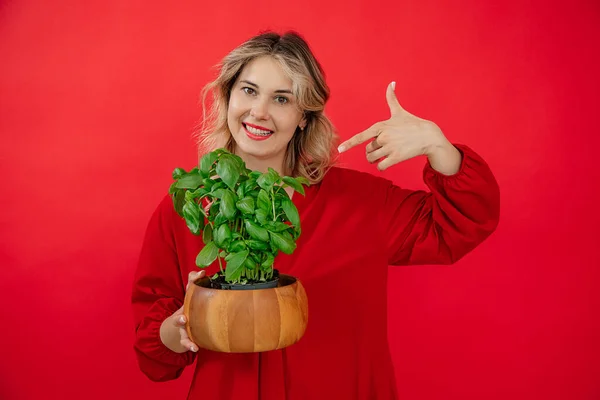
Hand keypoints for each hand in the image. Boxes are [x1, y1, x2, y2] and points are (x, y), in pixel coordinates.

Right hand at [159, 270, 204, 352]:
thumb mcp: (192, 296)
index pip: (189, 289)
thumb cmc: (191, 309)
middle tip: (183, 318)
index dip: (193, 280)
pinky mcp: (186, 339)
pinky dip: (190, 346)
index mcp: (187, 303)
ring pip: (182, 331)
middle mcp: (182, 316)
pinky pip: (187, 343)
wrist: (179, 328)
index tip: (200, 274)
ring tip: (188, 337)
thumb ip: (195, 282)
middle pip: (177, 318)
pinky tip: (195, 348)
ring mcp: (183, 329)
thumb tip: (201, 271)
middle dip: (179, 318)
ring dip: (184, 333)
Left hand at [337, 82, 452, 170]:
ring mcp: (390, 147)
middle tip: (384, 147)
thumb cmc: (412, 123)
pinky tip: (388, 162)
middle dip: (373, 151)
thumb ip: (392, 98)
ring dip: (375, 159)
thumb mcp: (399, 111)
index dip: (349, 143)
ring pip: (372, 159)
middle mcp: (383, 137)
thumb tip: (391, 83)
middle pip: (368, 149)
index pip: (361, 136)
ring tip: (384, 155)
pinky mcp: (397, 157)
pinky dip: (382, 166)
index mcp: (380, 126)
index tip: (340, 149)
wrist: (429, 136)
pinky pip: (381, 166)